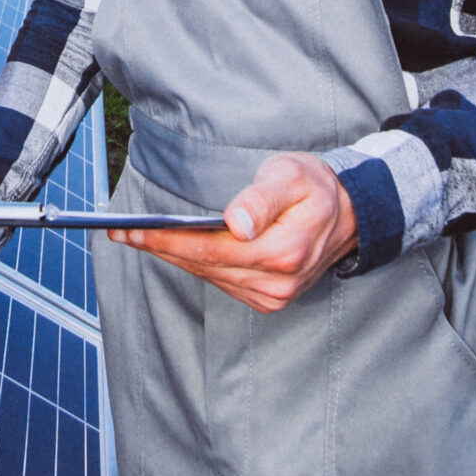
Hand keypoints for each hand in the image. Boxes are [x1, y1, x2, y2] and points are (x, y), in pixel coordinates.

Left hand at [108, 152, 358, 312]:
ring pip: (210, 276)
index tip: (134, 232)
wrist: (351, 214)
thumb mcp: (293, 177)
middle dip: (161, 248)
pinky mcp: (270, 299)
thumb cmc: (318, 189)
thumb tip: (236, 222)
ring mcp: (274, 295)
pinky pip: (222, 282)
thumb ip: (262, 199)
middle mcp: (277, 283)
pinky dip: (198, 266)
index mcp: (282, 252)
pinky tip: (177, 250)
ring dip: (175, 258)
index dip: (168, 241)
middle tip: (124, 234)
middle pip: (204, 266)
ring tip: (141, 238)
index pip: (209, 250)